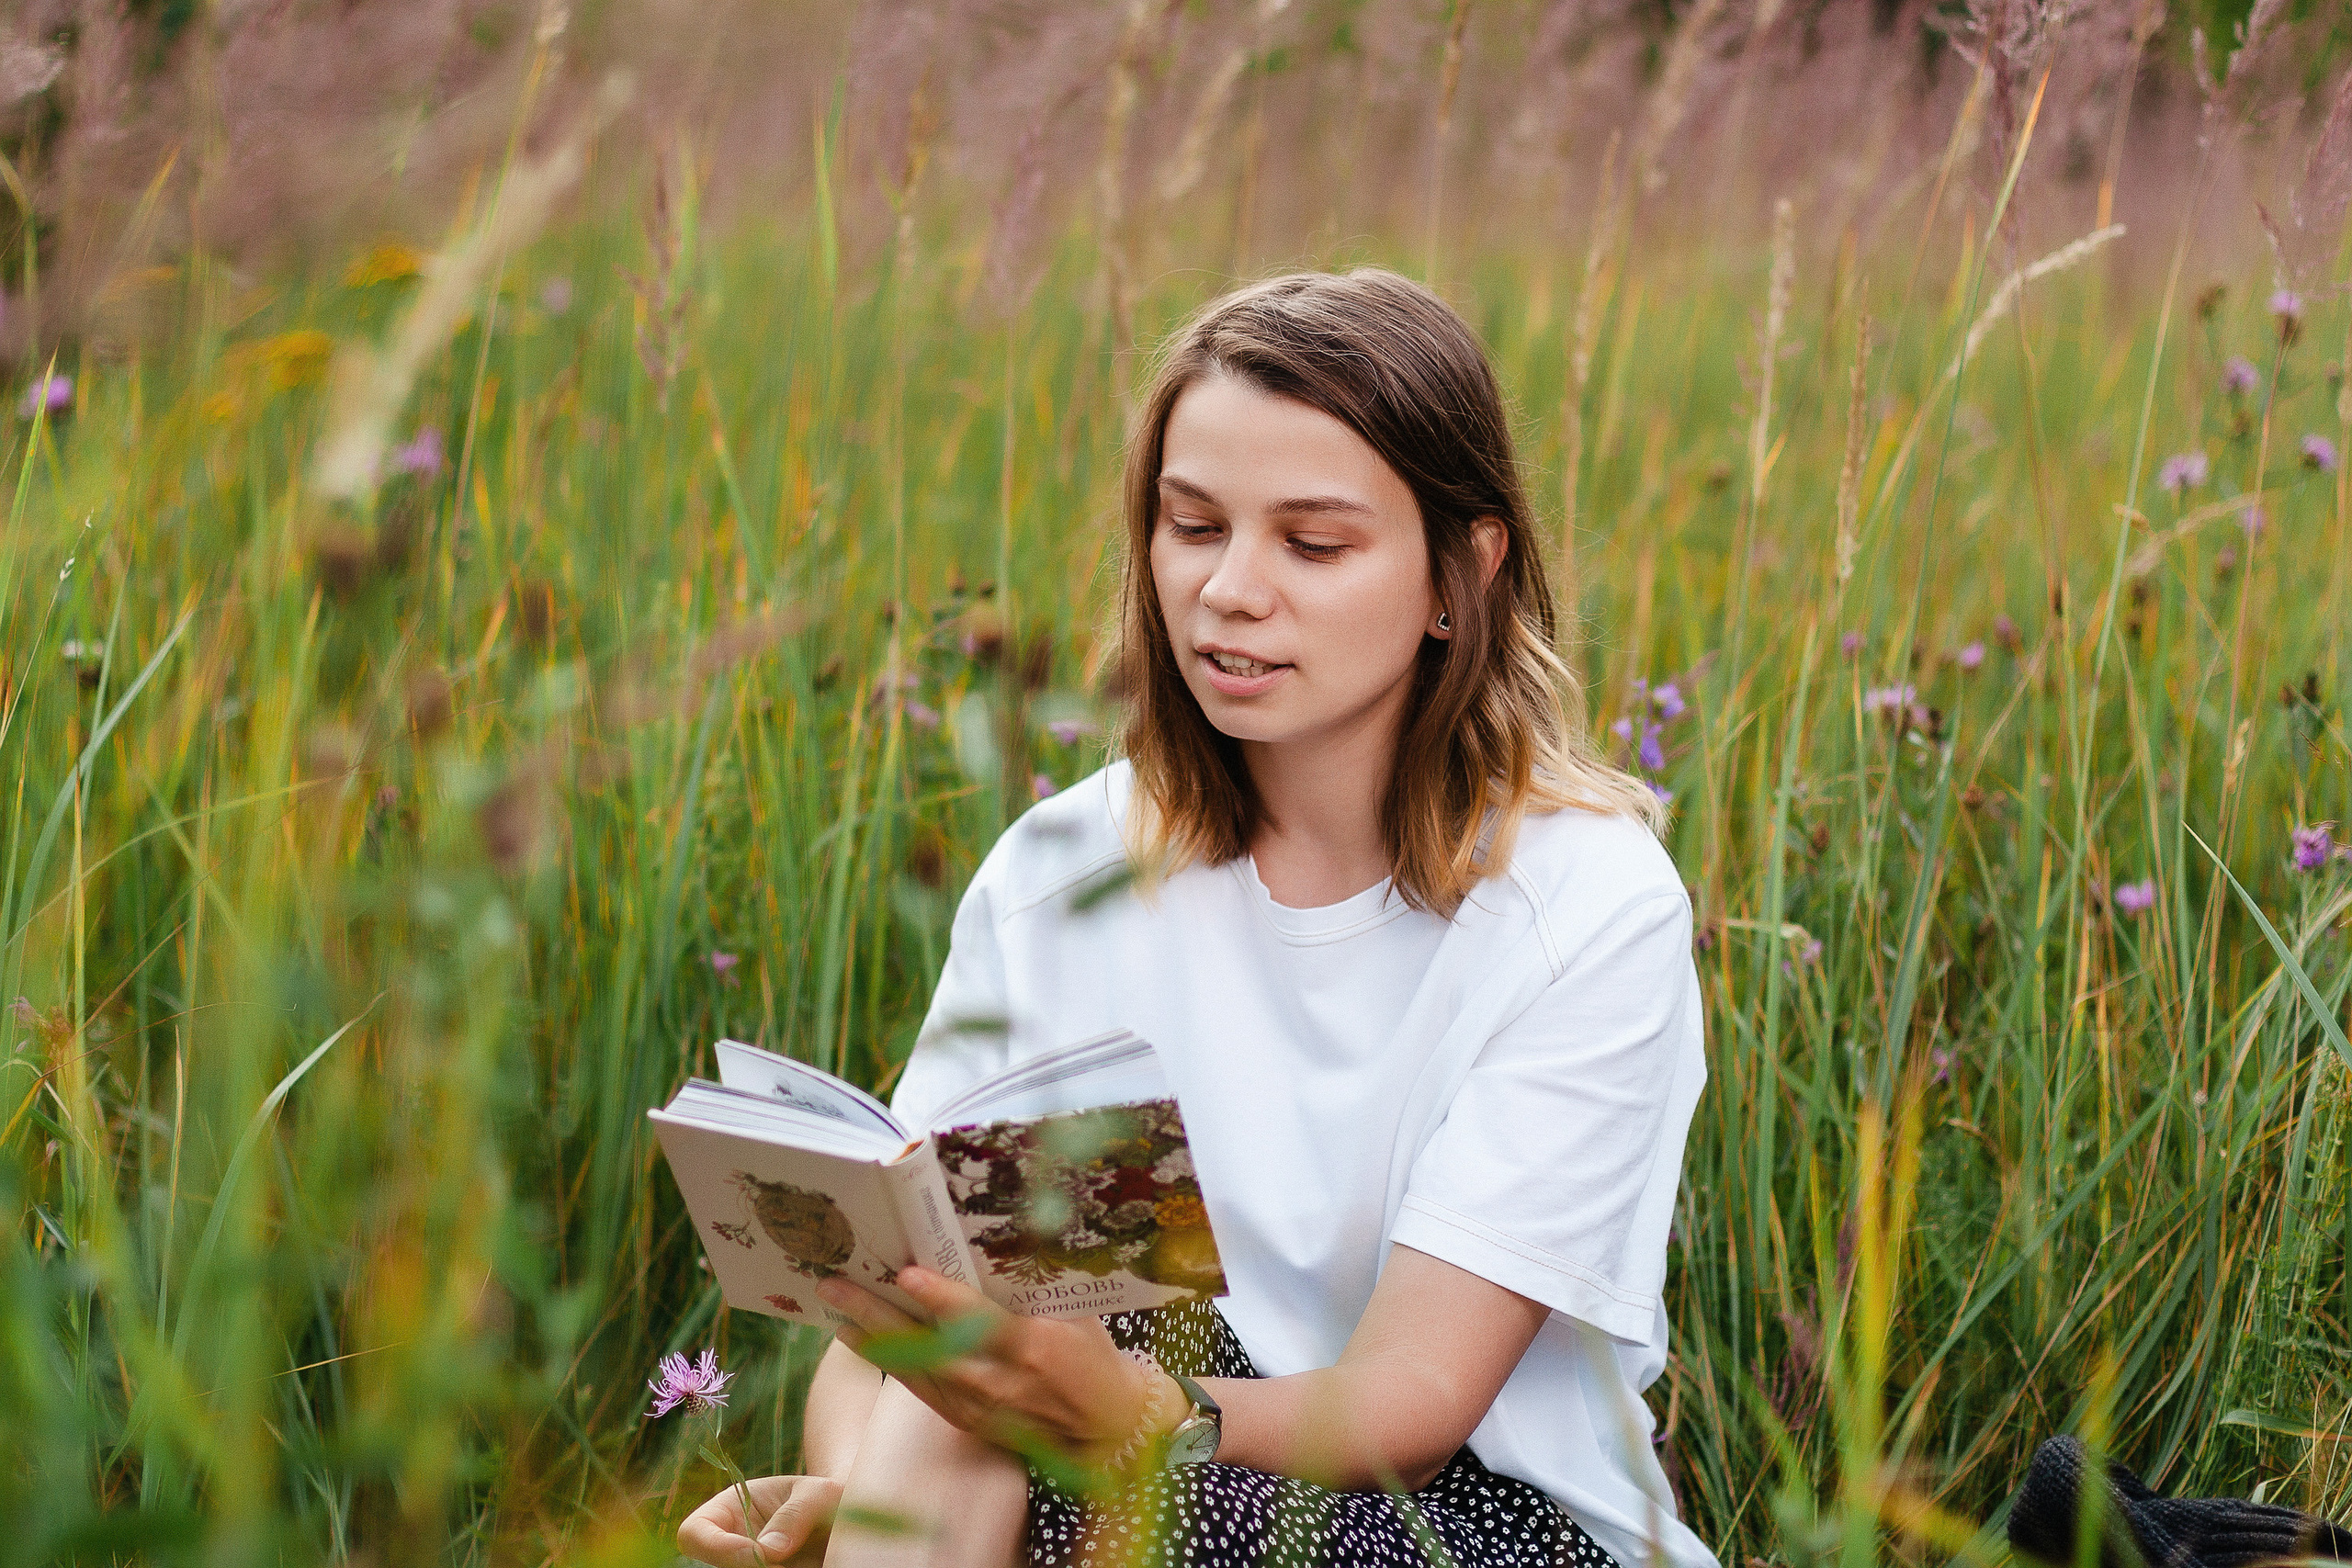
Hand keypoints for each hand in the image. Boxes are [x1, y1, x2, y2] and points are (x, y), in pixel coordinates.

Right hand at [677, 1473, 841, 1565]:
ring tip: (804, 1563)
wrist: (841, 1521)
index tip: (759, 1554)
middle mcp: (729, 1544)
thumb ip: (797, 1513)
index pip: (693, 1533)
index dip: (717, 1548)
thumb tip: (769, 1551)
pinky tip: (807, 1567)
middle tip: (787, 1565)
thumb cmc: (826, 1499)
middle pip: (717, 1567)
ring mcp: (743, 1566)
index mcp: (727, 1511)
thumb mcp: (819, 1494)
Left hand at [819, 1266, 1167, 1457]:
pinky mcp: (965, 1421)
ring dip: (871, 1335)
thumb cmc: (1091, 1355)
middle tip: (836, 1285)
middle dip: (878, 1314)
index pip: (979, 1322)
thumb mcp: (1075, 1313)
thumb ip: (1033, 1285)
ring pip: (913, 1368)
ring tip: (834, 1305)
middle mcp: (999, 1382)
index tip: (907, 1275)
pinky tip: (859, 1337)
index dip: (941, 1299)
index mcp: (1033, 1348)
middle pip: (928, 1346)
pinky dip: (887, 1359)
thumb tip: (991, 1238)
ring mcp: (978, 1407)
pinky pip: (918, 1386)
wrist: (1106, 1429)